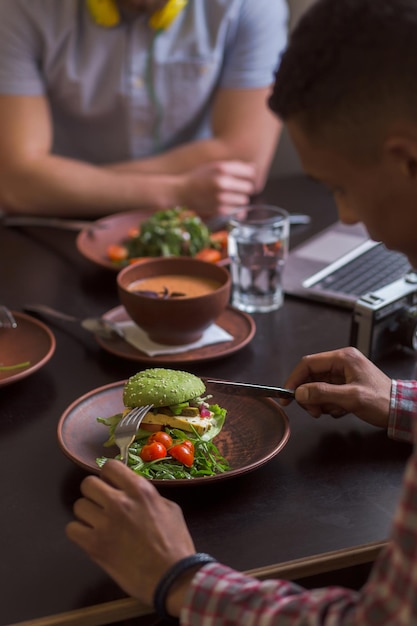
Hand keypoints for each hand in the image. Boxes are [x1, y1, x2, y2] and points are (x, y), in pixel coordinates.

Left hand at [66, 460, 195, 611]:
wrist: (171, 577)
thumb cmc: (175, 544)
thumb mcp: (170, 509)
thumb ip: (149, 496)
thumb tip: (133, 493)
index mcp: (140, 491)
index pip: (110, 466)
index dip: (108, 476)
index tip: (111, 484)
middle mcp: (119, 502)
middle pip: (88, 484)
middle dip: (94, 493)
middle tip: (102, 505)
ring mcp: (105, 524)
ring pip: (78, 505)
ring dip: (87, 514)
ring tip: (97, 524)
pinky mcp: (94, 546)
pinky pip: (72, 529)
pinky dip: (79, 533)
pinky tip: (91, 538)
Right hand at [180, 160, 256, 216]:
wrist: (181, 192)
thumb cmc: (200, 177)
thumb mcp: (215, 166)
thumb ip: (235, 167)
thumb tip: (254, 169)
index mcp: (223, 168)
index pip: (251, 173)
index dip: (249, 176)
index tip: (243, 178)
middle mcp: (222, 182)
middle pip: (250, 187)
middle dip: (244, 189)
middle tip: (234, 189)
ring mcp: (221, 197)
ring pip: (244, 200)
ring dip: (239, 200)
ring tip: (228, 197)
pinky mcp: (219, 210)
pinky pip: (238, 211)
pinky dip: (234, 210)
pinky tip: (226, 205)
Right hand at [281, 347, 390, 427]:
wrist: (401, 410)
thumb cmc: (382, 401)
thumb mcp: (351, 398)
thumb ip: (323, 393)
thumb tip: (300, 392)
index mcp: (343, 358)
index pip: (308, 364)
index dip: (294, 379)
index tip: (286, 395)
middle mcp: (342, 363)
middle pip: (311, 376)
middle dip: (309, 395)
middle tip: (313, 411)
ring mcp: (343, 374)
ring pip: (317, 387)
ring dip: (319, 402)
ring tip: (331, 412)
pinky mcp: (345, 385)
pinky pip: (327, 393)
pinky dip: (328, 405)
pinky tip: (340, 411)